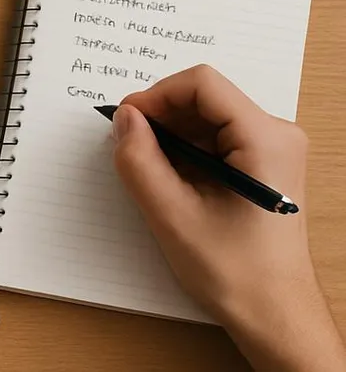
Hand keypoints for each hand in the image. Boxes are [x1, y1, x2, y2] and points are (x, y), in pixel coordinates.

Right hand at [112, 65, 345, 371]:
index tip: (127, 120)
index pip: (202, 84)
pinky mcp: (264, 163)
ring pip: (206, 116)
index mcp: (265, 139)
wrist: (276, 318)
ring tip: (151, 170)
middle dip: (162, 117)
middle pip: (204, 98)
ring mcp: (273, 148)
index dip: (157, 95)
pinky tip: (172, 180)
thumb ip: (140, 160)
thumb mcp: (173, 215)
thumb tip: (124, 118)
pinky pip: (216, 136)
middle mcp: (276, 134)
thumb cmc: (236, 274)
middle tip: (131, 147)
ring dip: (172, 135)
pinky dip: (186, 149)